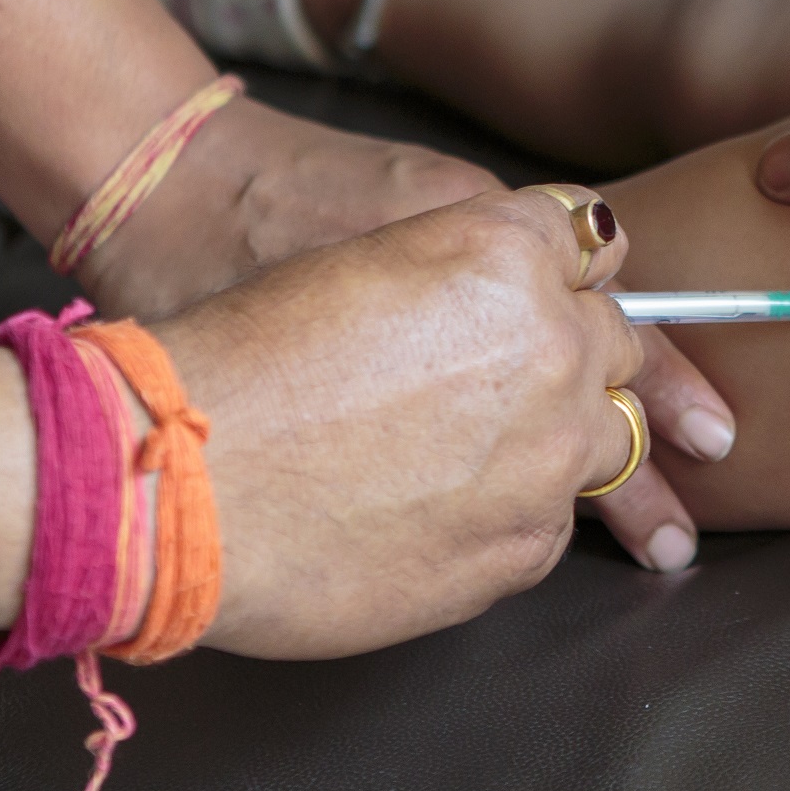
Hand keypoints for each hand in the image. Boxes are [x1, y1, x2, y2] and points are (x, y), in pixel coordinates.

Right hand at [157, 185, 650, 656]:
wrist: (173, 483)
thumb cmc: (237, 362)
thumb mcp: (357, 261)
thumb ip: (464, 265)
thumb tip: (514, 292)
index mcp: (505, 256)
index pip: (593, 243)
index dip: (569, 274)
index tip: (564, 295)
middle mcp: (551, 347)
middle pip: (616, 347)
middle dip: (573, 362)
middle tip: (503, 391)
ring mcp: (550, 454)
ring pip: (600, 444)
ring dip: (549, 447)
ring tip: (455, 463)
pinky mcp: (526, 546)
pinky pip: (548, 524)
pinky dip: (509, 517)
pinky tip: (427, 514)